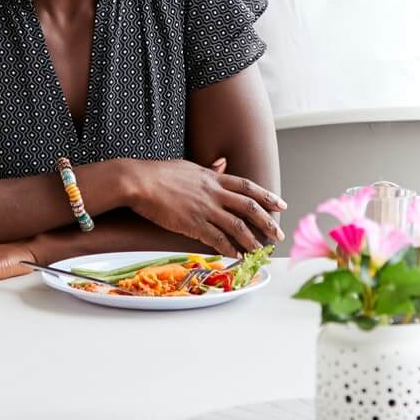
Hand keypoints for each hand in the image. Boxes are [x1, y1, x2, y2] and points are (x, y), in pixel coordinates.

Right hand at [128, 158, 285, 254]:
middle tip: (279, 233)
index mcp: (213, 177)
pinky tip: (237, 255)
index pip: (247, 186)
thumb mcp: (189, 166)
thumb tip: (221, 163)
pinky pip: (216, 238)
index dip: (267, 196)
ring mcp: (204, 208)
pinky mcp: (192, 223)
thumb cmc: (159, 173)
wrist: (138, 181)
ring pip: (236, 226)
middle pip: (249, 207)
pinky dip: (229, 248)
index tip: (281, 205)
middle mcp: (213, 192)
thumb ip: (208, 169)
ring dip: (252, 240)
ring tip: (262, 250)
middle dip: (267, 221)